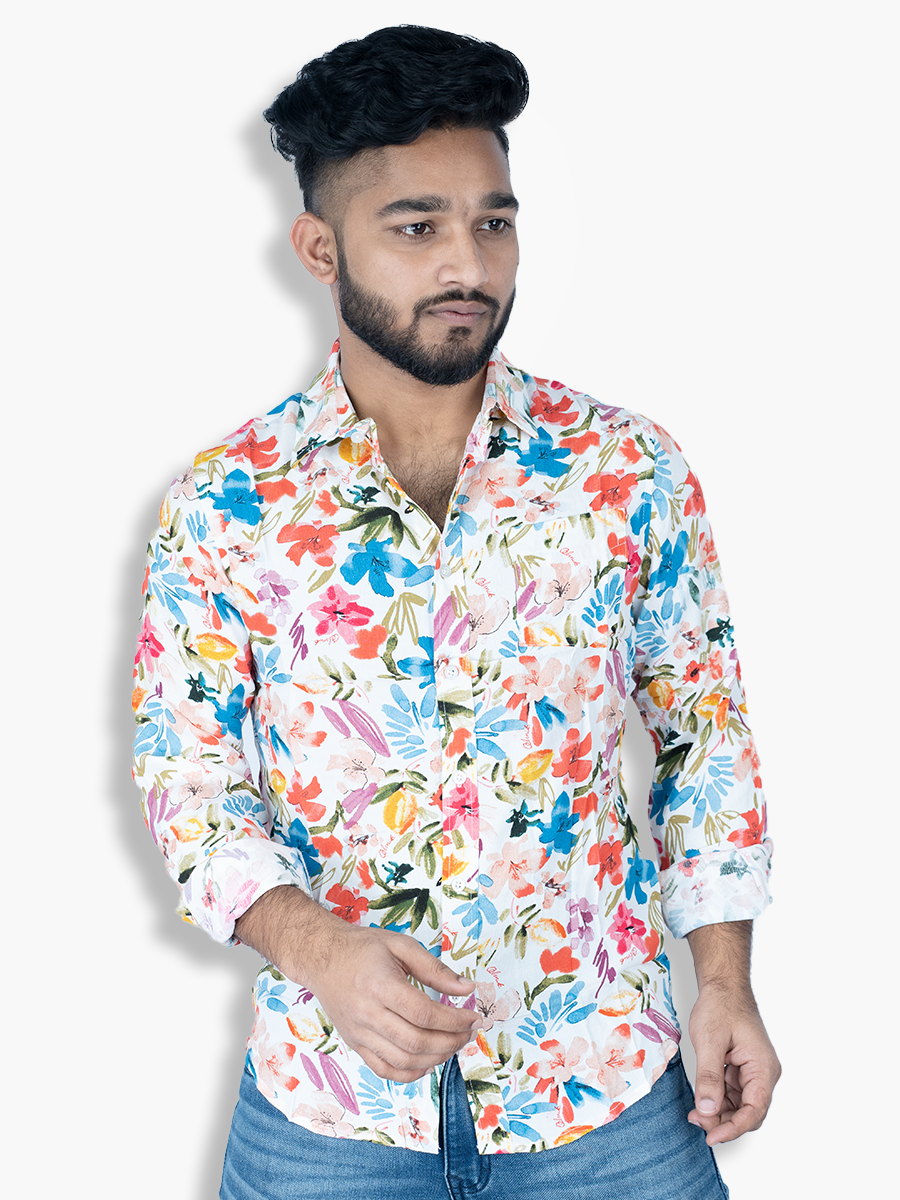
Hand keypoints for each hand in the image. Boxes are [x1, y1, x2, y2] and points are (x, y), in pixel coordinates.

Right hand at [235, 886, 478, 1082]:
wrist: (321, 957)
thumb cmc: (362, 947)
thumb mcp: (400, 945)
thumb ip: (435, 968)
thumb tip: (466, 989)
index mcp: (381, 986)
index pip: (424, 1014)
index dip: (454, 1021)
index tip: (473, 1017)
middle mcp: (368, 1014)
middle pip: (417, 1042)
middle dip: (451, 1042)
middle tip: (468, 1033)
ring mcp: (360, 1034)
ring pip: (403, 1061)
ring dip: (435, 1059)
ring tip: (453, 1045)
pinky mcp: (355, 1044)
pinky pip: (385, 1070)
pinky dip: (410, 1073)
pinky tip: (427, 1061)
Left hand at [687, 985, 780, 1144]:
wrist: (722, 985)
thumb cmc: (721, 1005)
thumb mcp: (709, 1041)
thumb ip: (709, 1077)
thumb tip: (707, 1109)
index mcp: (763, 1068)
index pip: (754, 1111)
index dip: (733, 1128)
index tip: (712, 1136)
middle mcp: (763, 1073)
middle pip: (748, 1112)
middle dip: (724, 1121)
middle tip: (698, 1121)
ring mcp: (753, 1071)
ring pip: (739, 1105)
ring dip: (719, 1112)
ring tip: (696, 1112)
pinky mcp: (742, 1068)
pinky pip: (733, 1092)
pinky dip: (718, 1099)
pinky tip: (702, 1100)